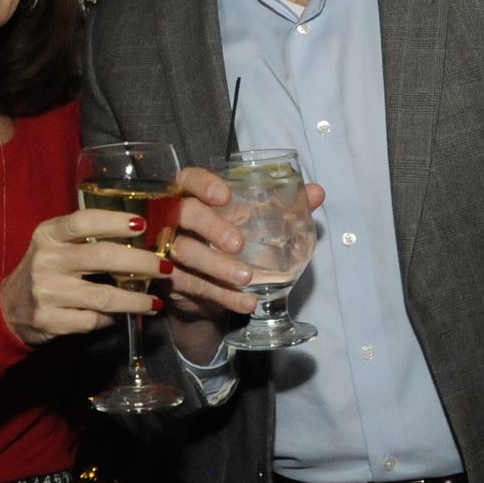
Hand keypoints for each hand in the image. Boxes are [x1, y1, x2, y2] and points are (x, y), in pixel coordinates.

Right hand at [0, 209, 171, 346]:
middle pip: (101, 258)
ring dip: (135, 300)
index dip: (114, 222)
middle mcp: (46, 260)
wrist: (10, 308)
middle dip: (140, 263)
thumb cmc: (45, 269)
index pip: (82, 221)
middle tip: (165, 268)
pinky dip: (110, 319)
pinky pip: (92, 320)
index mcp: (48, 235)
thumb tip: (140, 232)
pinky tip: (119, 316)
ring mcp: (46, 292)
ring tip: (155, 302)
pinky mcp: (50, 320)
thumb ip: (85, 237)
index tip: (142, 224)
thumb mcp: (55, 245)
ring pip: (103, 296)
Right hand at [162, 166, 324, 363]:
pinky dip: (223, 296)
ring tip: (247, 279)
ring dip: (217, 267)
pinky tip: (246, 303)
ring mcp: (165, 249)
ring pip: (186, 254)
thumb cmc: (226, 239)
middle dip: (211, 227)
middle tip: (238, 244)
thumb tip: (317, 192)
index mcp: (190, 194)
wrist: (204, 288)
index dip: (202, 184)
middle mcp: (172, 218)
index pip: (187, 179)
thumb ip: (282, 205)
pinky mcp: (170, 280)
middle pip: (183, 214)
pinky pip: (194, 287)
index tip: (225, 196)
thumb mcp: (250, 220)